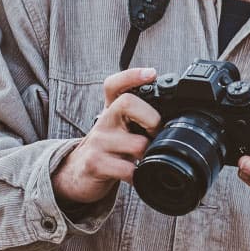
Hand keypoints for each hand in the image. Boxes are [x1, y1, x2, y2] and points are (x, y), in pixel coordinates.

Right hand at [52, 68, 160, 205]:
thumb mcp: (120, 129)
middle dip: (152, 118)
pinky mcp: (95, 164)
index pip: (115, 85)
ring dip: (149, 154)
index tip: (152, 73)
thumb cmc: (108, 148)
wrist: (77, 174)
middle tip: (156, 133)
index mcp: (111, 110)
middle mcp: (104, 121)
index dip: (132, 76)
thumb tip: (172, 117)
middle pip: (128, 103)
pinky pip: (127, 170)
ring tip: (146, 159)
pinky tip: (138, 176)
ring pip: (136, 143)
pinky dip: (138, 175)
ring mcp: (99, 142)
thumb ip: (138, 118)